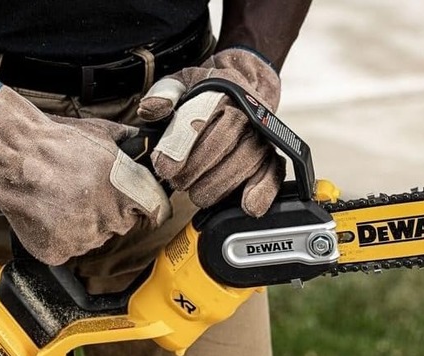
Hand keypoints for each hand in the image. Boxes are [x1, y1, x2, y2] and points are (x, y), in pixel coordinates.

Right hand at [0, 84, 171, 264]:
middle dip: (109, 210)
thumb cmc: (56, 143)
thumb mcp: (101, 134)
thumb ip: (128, 143)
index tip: (137, 203)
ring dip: (85, 223)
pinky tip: (49, 213)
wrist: (13, 156)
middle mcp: (107, 219)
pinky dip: (60, 236)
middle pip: (121, 224)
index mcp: (125, 191)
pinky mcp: (57, 251)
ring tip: (62, 199)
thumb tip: (143, 141)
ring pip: (94, 237)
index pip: (154, 211)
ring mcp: (82, 238)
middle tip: (85, 191)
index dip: (145, 204)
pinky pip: (68, 248)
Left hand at [137, 48, 284, 216]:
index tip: (165, 168)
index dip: (181, 147)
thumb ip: (164, 93)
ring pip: (245, 163)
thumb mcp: (183, 83)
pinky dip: (262, 191)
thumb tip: (150, 109)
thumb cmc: (210, 92)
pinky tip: (248, 205)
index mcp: (224, 92)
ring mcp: (262, 136)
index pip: (203, 120)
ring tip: (197, 193)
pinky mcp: (272, 156)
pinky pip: (273, 174)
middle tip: (178, 182)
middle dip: (196, 170)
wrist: (246, 89)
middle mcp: (248, 114)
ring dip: (217, 185)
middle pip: (224, 145)